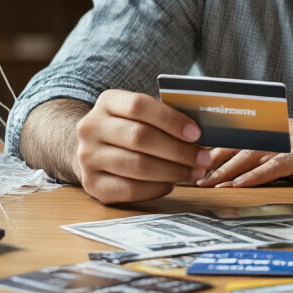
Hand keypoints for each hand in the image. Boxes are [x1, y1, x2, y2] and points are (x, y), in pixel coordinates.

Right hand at [74, 89, 210, 203]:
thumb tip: (204, 132)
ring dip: (173, 171)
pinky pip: (131, 189)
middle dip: (178, 150)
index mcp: (107, 102)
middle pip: (140, 137)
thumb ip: (165, 117)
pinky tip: (171, 183)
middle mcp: (91, 127)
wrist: (94, 151)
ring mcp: (88, 157)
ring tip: (194, 172)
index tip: (196, 133)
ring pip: (138, 166)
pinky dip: (157, 188)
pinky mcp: (92, 184)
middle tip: (203, 159)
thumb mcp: (142, 115)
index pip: (139, 105)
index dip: (170, 119)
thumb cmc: (130, 129)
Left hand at [194, 119, 292, 187]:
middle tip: (188, 176)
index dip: (215, 149)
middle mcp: (285, 129)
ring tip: (205, 183)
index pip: (242, 135)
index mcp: (281, 127)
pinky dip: (254, 176)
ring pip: (253, 153)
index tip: (193, 162)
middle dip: (212, 160)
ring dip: (226, 170)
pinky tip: (237, 186)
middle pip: (240, 143)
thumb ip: (282, 160)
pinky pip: (277, 165)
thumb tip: (252, 175)